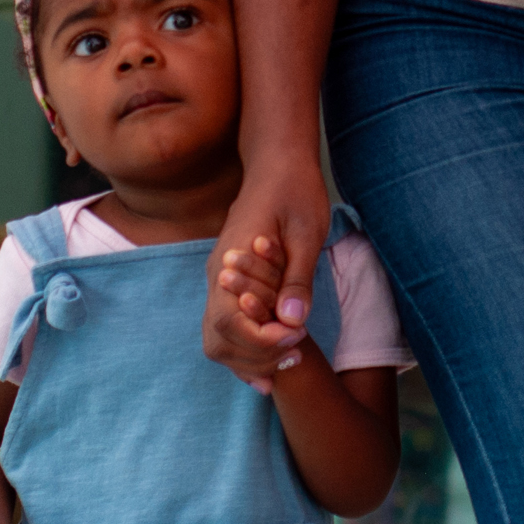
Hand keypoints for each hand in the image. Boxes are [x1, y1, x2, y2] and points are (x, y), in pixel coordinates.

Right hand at [203, 159, 327, 386]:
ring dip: (248, 358)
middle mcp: (217, 275)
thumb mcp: (306, 233)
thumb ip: (297, 279)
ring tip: (286, 362)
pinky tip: (272, 358)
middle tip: (294, 355)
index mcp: (232, 261)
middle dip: (254, 357)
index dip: (261, 341)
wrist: (278, 162)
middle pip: (217, 338)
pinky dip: (245, 347)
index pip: (230, 322)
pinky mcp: (228, 283)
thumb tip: (292, 323)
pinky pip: (225, 325)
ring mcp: (219, 280)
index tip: (296, 339)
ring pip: (216, 337)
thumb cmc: (296, 192)